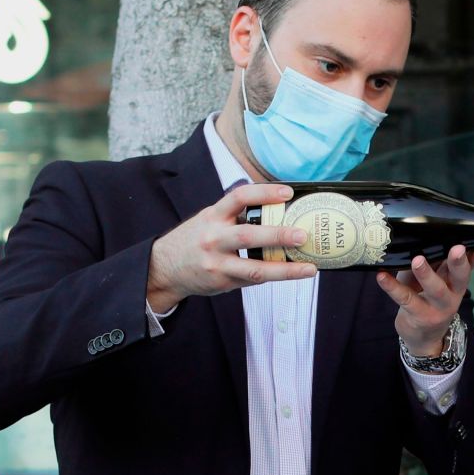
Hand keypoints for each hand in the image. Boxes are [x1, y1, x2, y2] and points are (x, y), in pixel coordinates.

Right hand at [147, 182, 316, 308]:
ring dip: (284, 269)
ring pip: (254, 268)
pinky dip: (272, 276)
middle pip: (248, 235)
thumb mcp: (209, 219)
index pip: (239, 197)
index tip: (287, 192)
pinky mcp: (222, 281)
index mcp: (213, 215)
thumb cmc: (195, 239)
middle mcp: (214, 238)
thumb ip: (235, 214)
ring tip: (308, 268)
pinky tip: (292, 273)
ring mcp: (217, 263)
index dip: (264, 193)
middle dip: (278, 235)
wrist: (165, 267)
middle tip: (303, 234)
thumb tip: (275, 207)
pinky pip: (252, 280)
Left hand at [379, 245, 473, 356]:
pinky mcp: (419, 315)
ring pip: (435, 290)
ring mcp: (437, 307)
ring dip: (426, 274)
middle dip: (459, 263)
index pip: (472, 266)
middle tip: (457, 249)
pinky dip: (393, 287)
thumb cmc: (426, 297)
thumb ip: (434, 260)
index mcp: (457, 281)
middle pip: (460, 278)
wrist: (421, 336)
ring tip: (417, 260)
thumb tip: (422, 232)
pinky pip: (406, 299)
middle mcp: (452, 294)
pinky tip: (382, 277)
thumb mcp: (434, 278)